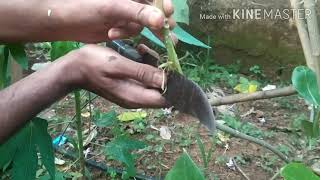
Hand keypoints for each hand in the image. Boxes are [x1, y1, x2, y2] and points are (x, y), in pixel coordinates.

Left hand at [55, 0, 174, 41]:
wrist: (66, 21)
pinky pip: (133, 30)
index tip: (168, 15)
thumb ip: (139, 13)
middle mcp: (132, 0)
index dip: (164, 5)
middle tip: (166, 34)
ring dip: (130, 30)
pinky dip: (124, 34)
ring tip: (114, 32)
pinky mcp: (122, 23)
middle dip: (156, 22)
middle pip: (154, 9)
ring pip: (143, 23)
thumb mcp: (113, 8)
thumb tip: (161, 20)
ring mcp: (127, 11)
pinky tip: (111, 34)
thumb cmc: (86, 7)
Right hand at [63, 44, 165, 107]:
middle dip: (163, 72)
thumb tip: (166, 80)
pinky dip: (145, 66)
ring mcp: (132, 94)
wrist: (73, 69)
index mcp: (135, 97)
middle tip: (152, 54)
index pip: (165, 99)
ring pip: (154, 83)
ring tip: (142, 50)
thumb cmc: (93, 64)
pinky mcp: (129, 87)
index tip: (172, 67)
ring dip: (153, 66)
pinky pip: (145, 78)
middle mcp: (137, 99)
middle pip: (162, 90)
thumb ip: (142, 73)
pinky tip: (138, 52)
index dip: (174, 85)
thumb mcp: (118, 65)